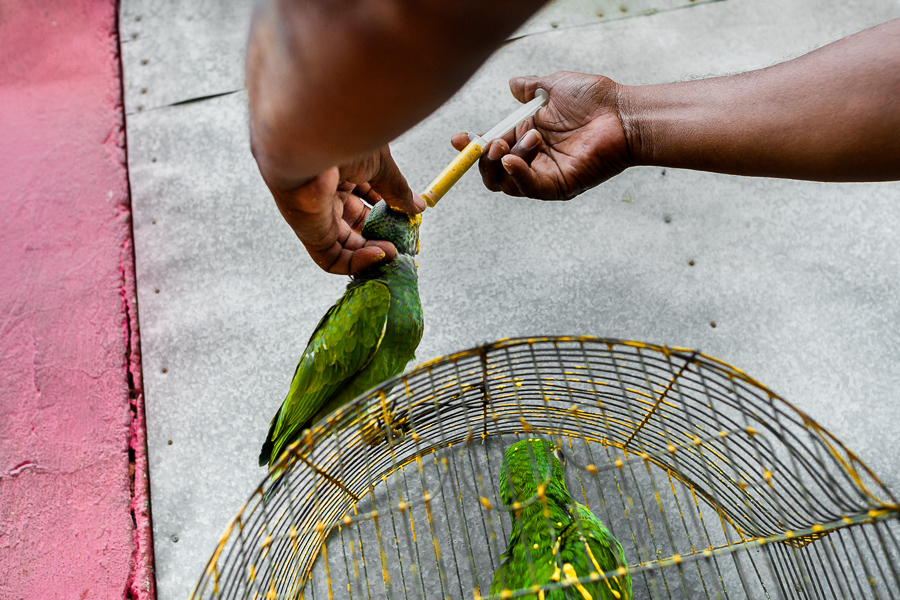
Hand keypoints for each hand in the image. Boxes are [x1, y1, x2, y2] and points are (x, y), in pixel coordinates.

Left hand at [268, 146, 424, 274]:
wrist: (312, 136)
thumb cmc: (342, 139)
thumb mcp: (379, 164)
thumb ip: (396, 189)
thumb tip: (417, 208)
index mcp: (340, 173)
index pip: (366, 199)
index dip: (389, 211)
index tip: (409, 220)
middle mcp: (326, 195)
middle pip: (357, 225)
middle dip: (383, 236)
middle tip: (405, 242)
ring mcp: (317, 214)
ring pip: (346, 246)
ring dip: (373, 252)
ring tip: (394, 251)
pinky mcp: (310, 233)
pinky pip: (332, 258)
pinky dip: (357, 263)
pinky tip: (379, 253)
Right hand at [451, 71, 632, 199]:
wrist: (622, 113)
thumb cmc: (595, 100)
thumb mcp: (553, 87)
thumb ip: (530, 88)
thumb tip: (512, 84)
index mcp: (526, 136)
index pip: (490, 148)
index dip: (471, 146)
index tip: (459, 137)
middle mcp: (532, 159)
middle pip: (491, 172)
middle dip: (484, 158)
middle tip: (494, 141)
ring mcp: (544, 175)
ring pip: (505, 182)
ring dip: (506, 160)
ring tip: (530, 137)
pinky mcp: (558, 187)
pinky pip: (527, 188)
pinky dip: (516, 175)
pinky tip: (512, 159)